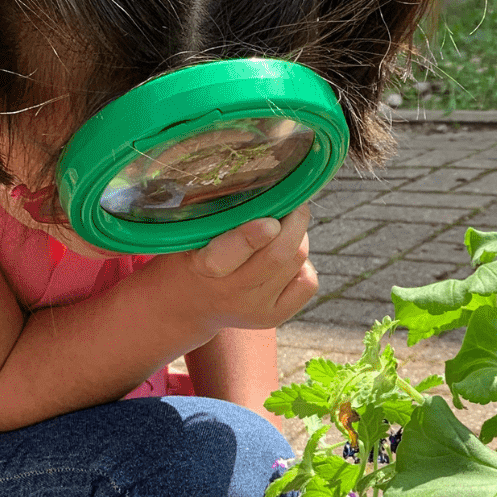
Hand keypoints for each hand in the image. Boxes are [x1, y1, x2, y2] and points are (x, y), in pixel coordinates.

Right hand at [154, 206, 317, 340]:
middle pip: (279, 254)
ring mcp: (255, 309)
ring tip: (284, 229)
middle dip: (294, 221)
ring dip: (298, 238)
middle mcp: (231, 292)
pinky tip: (285, 259)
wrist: (189, 304)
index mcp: (204, 265)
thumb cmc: (193, 250)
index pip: (232, 253)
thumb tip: (260, 179)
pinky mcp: (274, 317)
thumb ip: (217, 205)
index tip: (270, 221)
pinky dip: (303, 264)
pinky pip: (308, 283)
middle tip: (294, 203)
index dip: (254, 236)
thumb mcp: (192, 226)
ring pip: (297, 262)